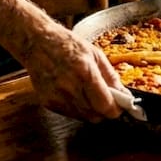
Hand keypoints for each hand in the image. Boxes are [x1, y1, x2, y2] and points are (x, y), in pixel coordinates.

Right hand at [0, 0, 122, 122]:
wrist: (37, 42)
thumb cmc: (66, 44)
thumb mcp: (95, 54)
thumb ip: (110, 76)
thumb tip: (123, 95)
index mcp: (85, 72)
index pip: (105, 105)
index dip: (115, 110)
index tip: (120, 108)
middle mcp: (70, 86)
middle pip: (95, 115)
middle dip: (104, 111)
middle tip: (106, 101)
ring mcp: (57, 96)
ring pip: (83, 117)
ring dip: (91, 111)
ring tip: (89, 94)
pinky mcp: (48, 102)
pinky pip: (69, 114)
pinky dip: (77, 109)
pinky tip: (75, 94)